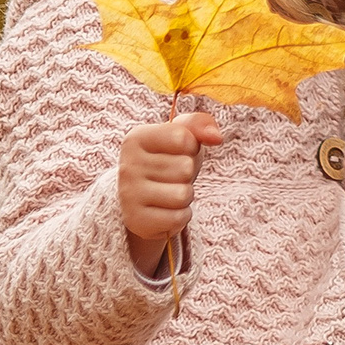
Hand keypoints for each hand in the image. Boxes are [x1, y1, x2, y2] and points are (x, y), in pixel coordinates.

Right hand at [119, 112, 222, 275]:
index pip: (183, 137)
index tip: (176, 152)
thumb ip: (200, 124)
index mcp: (135, 138)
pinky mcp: (136, 220)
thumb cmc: (169, 161)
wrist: (145, 200)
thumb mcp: (182, 136)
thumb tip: (216, 137)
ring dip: (185, 196)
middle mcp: (127, 165)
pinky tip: (165, 210)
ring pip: (183, 195)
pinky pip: (178, 218)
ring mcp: (129, 195)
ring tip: (169, 193)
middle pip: (185, 168)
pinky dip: (180, 216)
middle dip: (187, 175)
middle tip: (171, 177)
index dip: (190, 147)